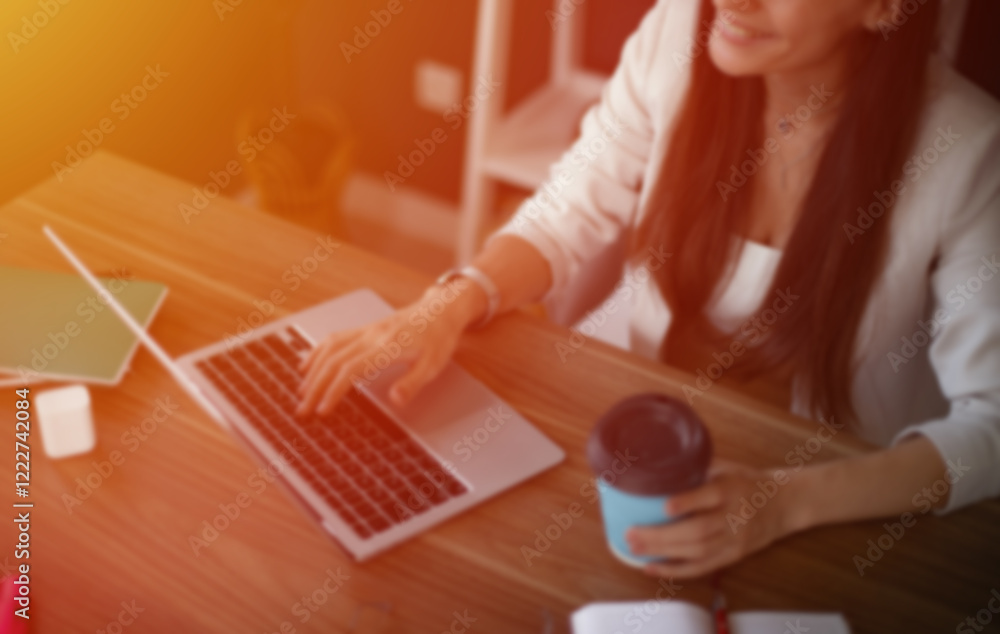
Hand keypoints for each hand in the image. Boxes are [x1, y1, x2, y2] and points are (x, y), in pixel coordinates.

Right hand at [296, 280, 486, 416]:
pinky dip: (317, 352)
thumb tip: (395, 400)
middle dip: (315, 387)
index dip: (333, 391)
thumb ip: (413, 383)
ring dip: (313, 371)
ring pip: (329, 348)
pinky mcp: (364, 329)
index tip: (322, 410)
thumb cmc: (438, 339)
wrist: (440, 311)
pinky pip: (334, 338)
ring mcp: (365, 331)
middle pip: (333, 361)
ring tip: (301, 393)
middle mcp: (371, 336)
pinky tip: (307, 365)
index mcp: (386, 347)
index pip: (350, 370)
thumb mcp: (434, 366)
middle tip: (303, 410)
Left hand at [625, 463, 804, 577]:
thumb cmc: (746, 481)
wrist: (784, 503)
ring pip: (698, 551)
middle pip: (699, 531)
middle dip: (661, 536)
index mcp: (732, 488)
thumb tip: (653, 466)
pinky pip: (702, 567)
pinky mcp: (734, 556)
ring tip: (633, 548)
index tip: (664, 506)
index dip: (688, 502)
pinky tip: (651, 568)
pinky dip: (675, 570)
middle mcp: (735, 516)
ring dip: (662, 553)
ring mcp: (735, 540)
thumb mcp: (725, 467)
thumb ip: (695, 469)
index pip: (711, 496)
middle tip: (631, 534)